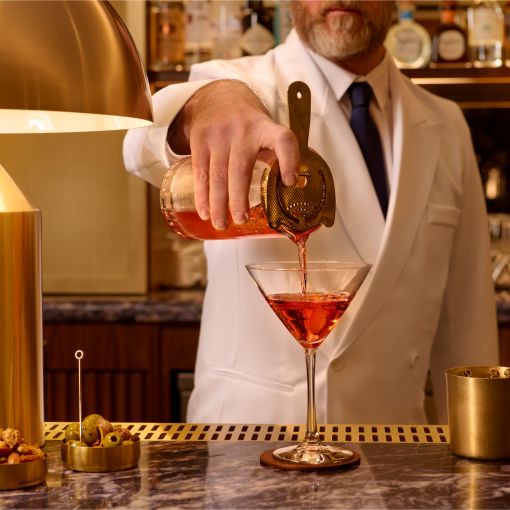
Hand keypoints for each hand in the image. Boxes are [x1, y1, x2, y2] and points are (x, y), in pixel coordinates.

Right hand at [168, 80, 299, 229]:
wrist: (217, 97)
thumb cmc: (248, 124)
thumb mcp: (267, 130)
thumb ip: (278, 155)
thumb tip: (293, 187)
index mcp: (266, 128)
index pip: (283, 140)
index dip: (289, 160)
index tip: (289, 182)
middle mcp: (242, 130)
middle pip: (240, 169)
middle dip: (239, 199)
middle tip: (241, 220)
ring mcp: (218, 135)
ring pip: (217, 175)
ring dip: (218, 204)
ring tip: (222, 225)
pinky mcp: (200, 140)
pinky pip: (201, 173)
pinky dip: (202, 195)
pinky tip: (205, 212)